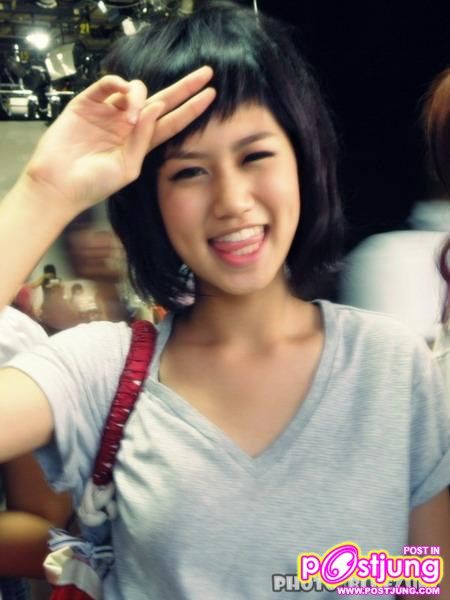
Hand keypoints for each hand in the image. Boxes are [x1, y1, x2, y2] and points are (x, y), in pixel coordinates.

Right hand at [21, 66, 214, 215]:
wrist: (59, 185)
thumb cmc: (94, 184)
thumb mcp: (128, 167)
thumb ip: (144, 138)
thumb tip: (156, 107)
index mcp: (141, 143)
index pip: (172, 122)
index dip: (191, 108)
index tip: (211, 95)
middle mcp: (128, 125)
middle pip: (162, 100)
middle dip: (185, 86)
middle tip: (205, 73)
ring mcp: (109, 112)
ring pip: (136, 90)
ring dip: (140, 97)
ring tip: (130, 117)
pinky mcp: (88, 103)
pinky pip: (108, 84)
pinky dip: (120, 85)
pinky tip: (124, 96)